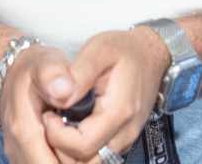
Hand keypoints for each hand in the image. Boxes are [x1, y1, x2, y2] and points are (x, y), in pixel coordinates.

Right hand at [0, 41, 75, 163]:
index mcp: (24, 130)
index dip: (73, 157)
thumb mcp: (46, 63)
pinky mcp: (25, 157)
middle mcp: (18, 149)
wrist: (12, 74)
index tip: (87, 139)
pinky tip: (72, 141)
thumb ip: (54, 75)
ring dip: (69, 160)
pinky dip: (63, 159)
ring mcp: (20, 155)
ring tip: (80, 137)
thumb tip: (65, 91)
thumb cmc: (33, 69)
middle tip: (88, 138)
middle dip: (74, 160)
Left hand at [41, 27, 171, 162]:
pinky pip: (99, 157)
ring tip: (60, 127)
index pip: (82, 145)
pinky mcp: (123, 140)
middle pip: (86, 162)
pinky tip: (72, 130)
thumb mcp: (99, 50)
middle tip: (52, 122)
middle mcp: (125, 132)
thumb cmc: (126, 51)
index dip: (57, 135)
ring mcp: (125, 139)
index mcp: (118, 112)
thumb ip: (78, 73)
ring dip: (70, 152)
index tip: (49, 115)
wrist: (152, 54)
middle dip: (61, 148)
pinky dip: (81, 151)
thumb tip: (59, 95)